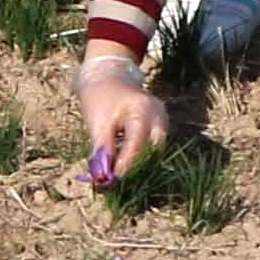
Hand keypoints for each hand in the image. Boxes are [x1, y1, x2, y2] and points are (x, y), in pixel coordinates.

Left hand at [75, 54, 168, 185]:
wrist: (109, 75)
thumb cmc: (100, 96)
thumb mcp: (96, 122)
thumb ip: (102, 150)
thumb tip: (103, 177)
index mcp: (141, 110)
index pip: (137, 145)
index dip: (126, 167)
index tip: (112, 183)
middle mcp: (158, 116)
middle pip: (152, 151)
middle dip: (135, 170)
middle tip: (116, 184)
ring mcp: (163, 121)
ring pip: (155, 152)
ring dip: (138, 166)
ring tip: (119, 178)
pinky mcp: (160, 126)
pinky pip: (153, 147)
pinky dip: (140, 158)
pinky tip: (126, 167)